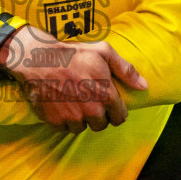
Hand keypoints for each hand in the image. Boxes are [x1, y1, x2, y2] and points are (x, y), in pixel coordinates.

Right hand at [1, 27, 146, 131]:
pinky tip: (60, 103)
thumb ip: (125, 70)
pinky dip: (63, 119)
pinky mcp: (55, 121)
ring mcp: (72, 117)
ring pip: (82, 127)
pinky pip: (64, 128)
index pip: (119, 118)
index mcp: (106, 95)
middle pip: (101, 125)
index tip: (107, 103)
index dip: (115, 111)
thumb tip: (144, 86)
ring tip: (73, 100)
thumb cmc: (72, 53)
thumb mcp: (103, 52)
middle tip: (88, 99)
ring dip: (80, 118)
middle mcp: (91, 110)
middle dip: (97, 115)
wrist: (37, 58)